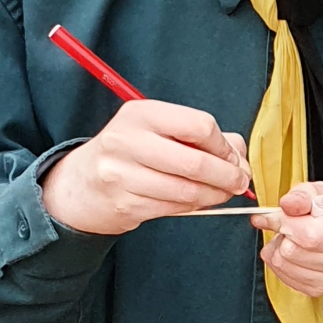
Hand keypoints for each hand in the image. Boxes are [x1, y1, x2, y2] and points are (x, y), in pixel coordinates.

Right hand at [40, 100, 249, 234]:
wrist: (83, 184)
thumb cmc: (131, 153)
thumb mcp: (159, 130)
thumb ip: (203, 137)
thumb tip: (239, 157)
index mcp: (141, 114)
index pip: (199, 125)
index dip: (224, 146)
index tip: (233, 158)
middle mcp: (127, 141)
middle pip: (196, 163)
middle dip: (227, 176)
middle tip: (239, 182)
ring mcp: (123, 175)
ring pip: (188, 191)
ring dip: (215, 196)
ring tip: (222, 193)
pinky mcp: (126, 204)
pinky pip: (175, 208)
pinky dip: (196, 207)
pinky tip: (198, 201)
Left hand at [257, 180, 322, 298]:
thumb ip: (304, 195)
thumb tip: (287, 205)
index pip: (311, 235)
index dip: (287, 223)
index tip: (282, 214)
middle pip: (295, 252)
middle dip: (284, 234)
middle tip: (293, 224)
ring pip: (287, 266)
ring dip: (281, 248)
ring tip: (295, 237)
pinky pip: (288, 279)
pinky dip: (283, 263)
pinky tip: (295, 252)